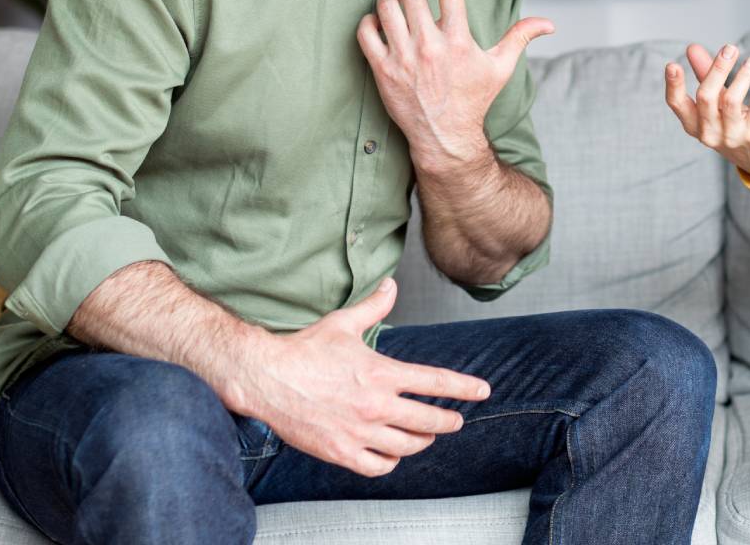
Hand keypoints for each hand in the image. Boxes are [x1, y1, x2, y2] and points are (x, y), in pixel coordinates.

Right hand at [236, 278, 491, 477]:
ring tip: (425, 435)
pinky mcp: (341, 451)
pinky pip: (378, 465)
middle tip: (456, 420)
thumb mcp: (343, 323)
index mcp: (382, 373)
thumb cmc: (304, 350)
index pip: (436, 382)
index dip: (465, 388)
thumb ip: (375, 306)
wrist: (266, 378)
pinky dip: (390, 461)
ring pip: (408, 446)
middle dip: (449, 421)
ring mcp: (360, 431)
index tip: (483, 391)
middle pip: (430, 421)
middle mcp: (376, 405)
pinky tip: (392, 454)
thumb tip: (391, 284)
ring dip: (422, 440)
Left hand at [357, 0, 553, 171]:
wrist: (444, 137)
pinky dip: (369, 20)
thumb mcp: (500, 68)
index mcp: (459, 41)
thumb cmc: (473, 99)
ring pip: (386, 7)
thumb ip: (520, 38)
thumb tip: (550, 24)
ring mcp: (404, 58)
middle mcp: (430, 46)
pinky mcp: (382, 70)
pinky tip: (378, 21)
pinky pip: (366, 32)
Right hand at [664, 43, 749, 179]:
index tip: (672, 64)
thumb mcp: (715, 101)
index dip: (673, 85)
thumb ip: (703, 74)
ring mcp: (732, 136)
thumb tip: (692, 47)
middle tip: (730, 48)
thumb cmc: (730, 122)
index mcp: (693, 123)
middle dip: (718, 69)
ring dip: (743, 75)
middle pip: (706, 96)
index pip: (676, 104)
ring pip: (732, 100)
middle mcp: (709, 133)